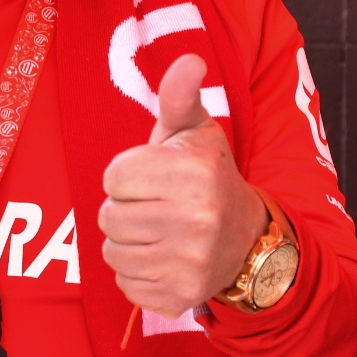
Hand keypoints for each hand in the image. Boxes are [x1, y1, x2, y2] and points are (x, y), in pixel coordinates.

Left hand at [99, 54, 269, 318]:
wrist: (248, 238)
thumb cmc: (207, 176)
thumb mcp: (194, 131)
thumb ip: (180, 95)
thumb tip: (189, 60)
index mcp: (193, 174)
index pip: (113, 177)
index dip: (128, 175)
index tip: (153, 177)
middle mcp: (195, 220)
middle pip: (108, 216)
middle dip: (125, 208)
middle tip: (154, 205)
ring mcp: (188, 263)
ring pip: (112, 251)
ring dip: (127, 241)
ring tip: (157, 230)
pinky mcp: (178, 296)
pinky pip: (125, 284)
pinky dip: (137, 272)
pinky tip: (163, 257)